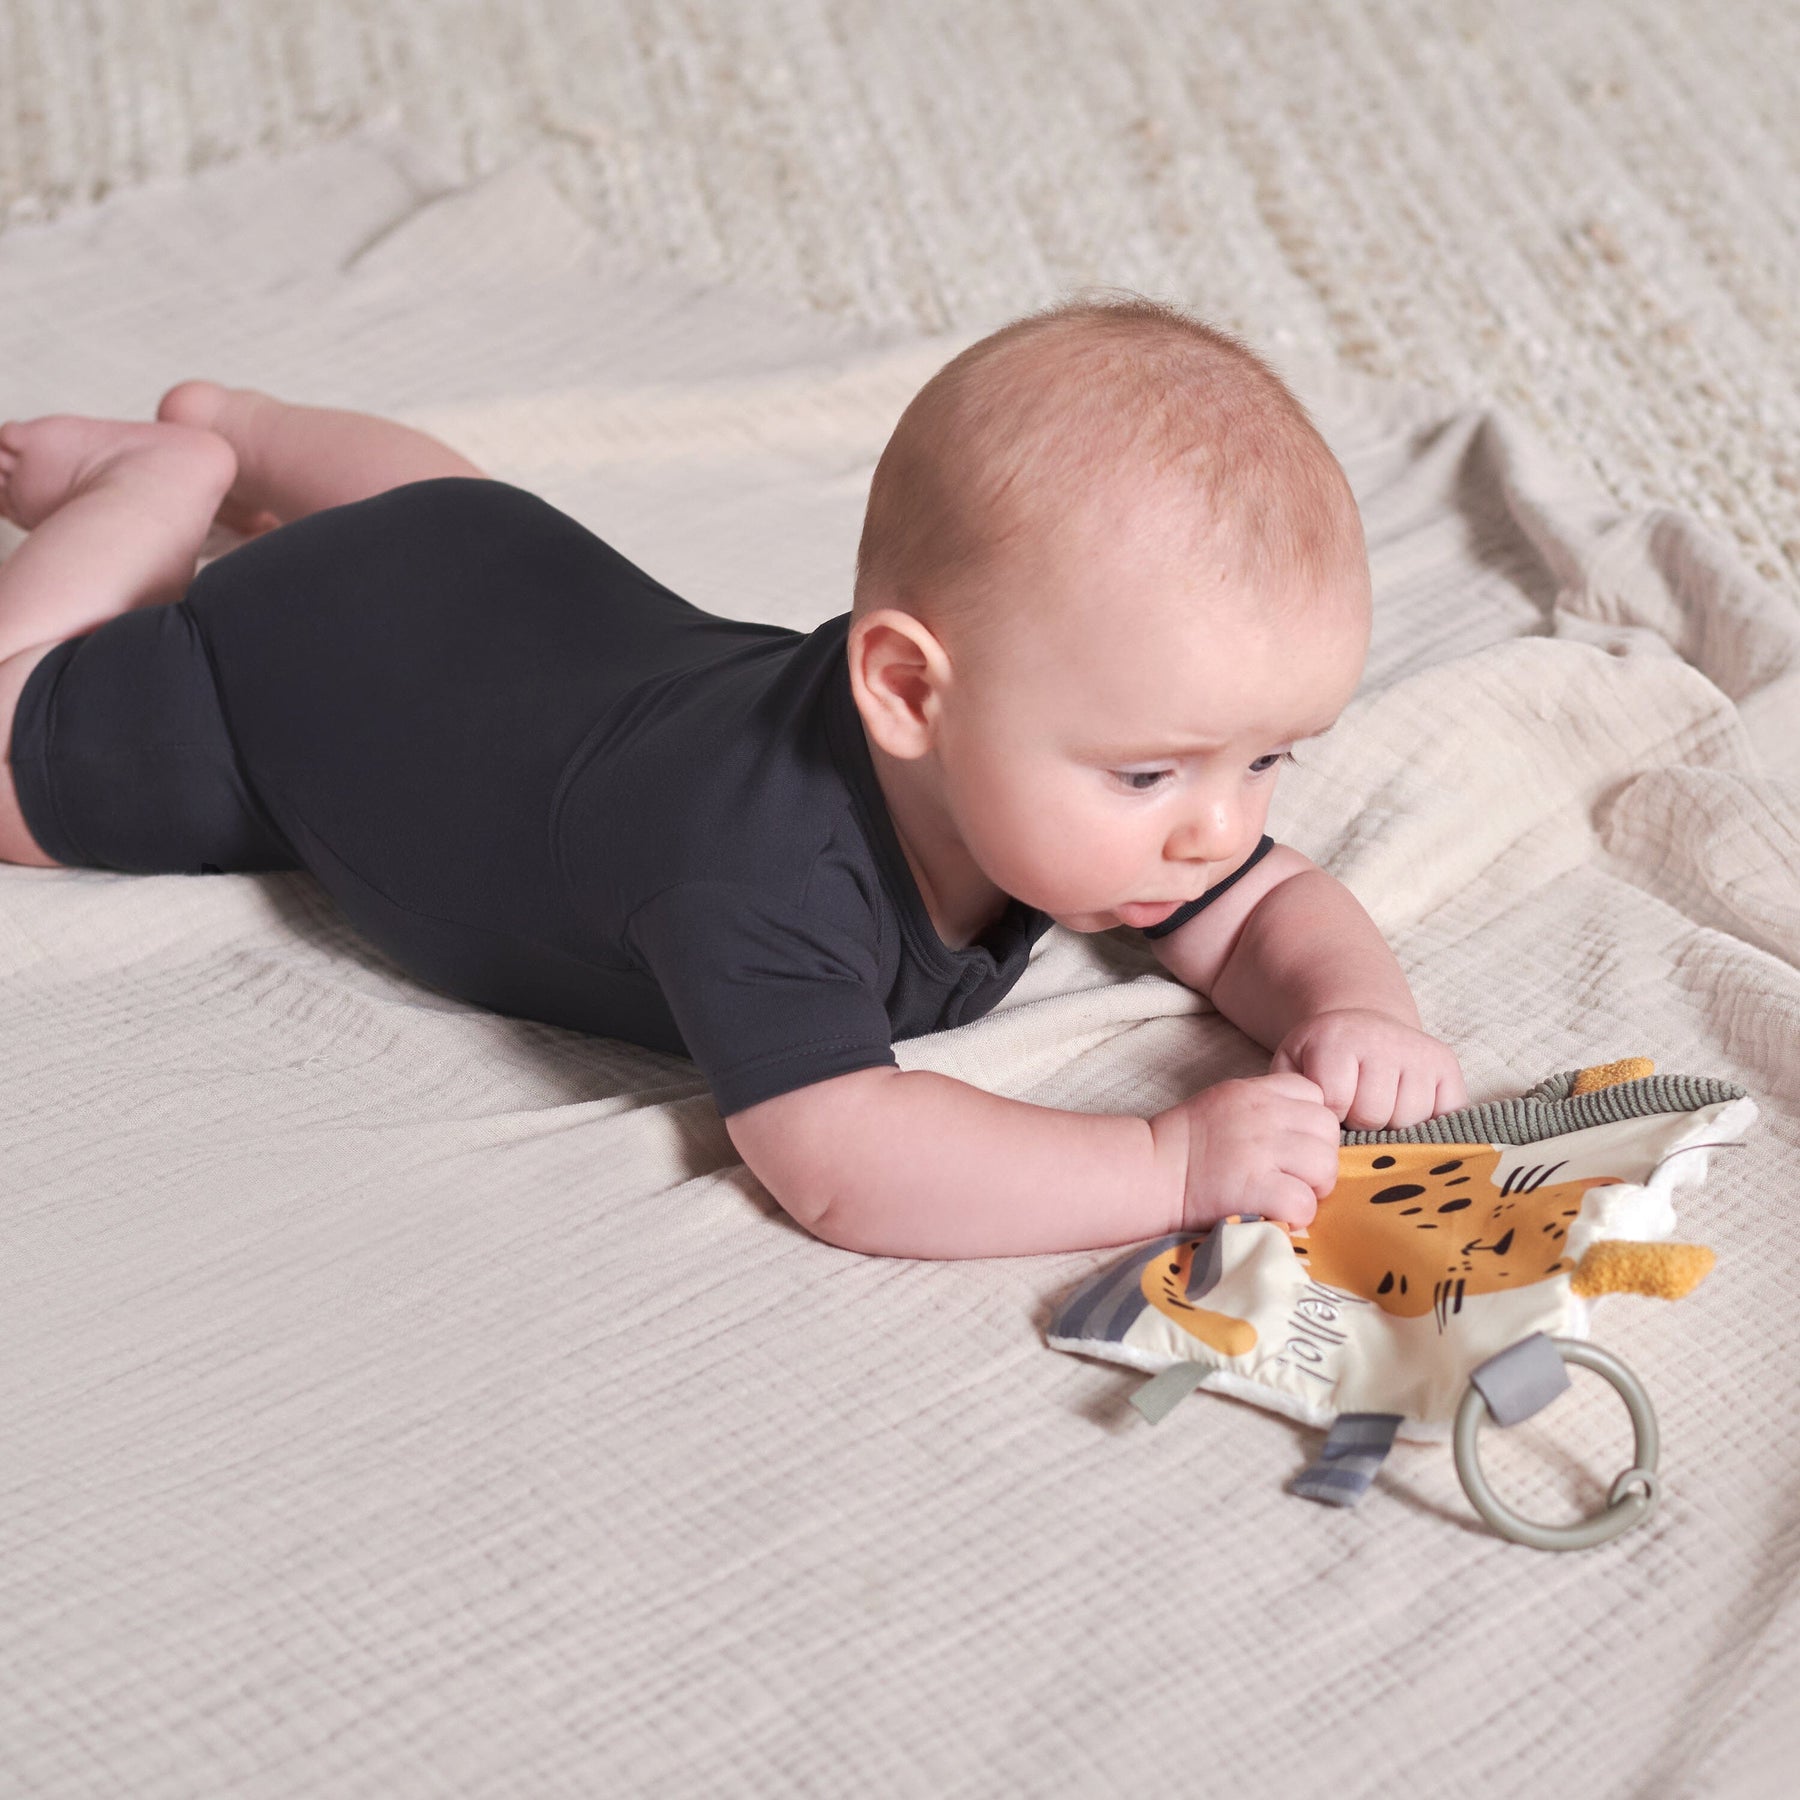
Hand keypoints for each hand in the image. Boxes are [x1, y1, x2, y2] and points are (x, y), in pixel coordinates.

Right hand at [1154, 1072, 1341, 1230]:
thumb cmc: (1183, 1144)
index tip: (1291, 1145)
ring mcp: (1261, 1150)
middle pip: (1328, 1131)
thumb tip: (1303, 1130)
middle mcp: (1263, 1115)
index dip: (1309, 1124)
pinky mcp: (1256, 1188)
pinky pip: (1304, 1203)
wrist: (1149, 1172)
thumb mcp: (1224, 1103)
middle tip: (1293, 1177)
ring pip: (1324, 1166)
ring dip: (1312, 1187)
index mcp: (1255, 1091)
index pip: (1315, 1094)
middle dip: (1318, 1158)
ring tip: (1285, 1195)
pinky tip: (1274, 1214)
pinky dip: (1296, 1216)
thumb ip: (1264, 1107)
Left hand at [1269, 1008, 1467, 1129]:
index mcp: (1337, 1039)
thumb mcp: (1290, 1066)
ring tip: (1378, 1107)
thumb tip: (1309, 1136)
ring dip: (1391, 1126)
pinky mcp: (1447, 1066)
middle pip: (1374, 1115)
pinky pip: (1443, 1117)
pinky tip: (1406, 1110)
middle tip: (1353, 1108)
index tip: (1327, 1106)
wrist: (1359, 1025)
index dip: (1330, 1116)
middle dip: (1359, 1122)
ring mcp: (1420, 1052)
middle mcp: (1383, 1039)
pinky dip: (1425, 1124)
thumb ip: (1289, 1096)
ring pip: (1409, 1121)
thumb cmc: (1320, 1057)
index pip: (1337, 1103)